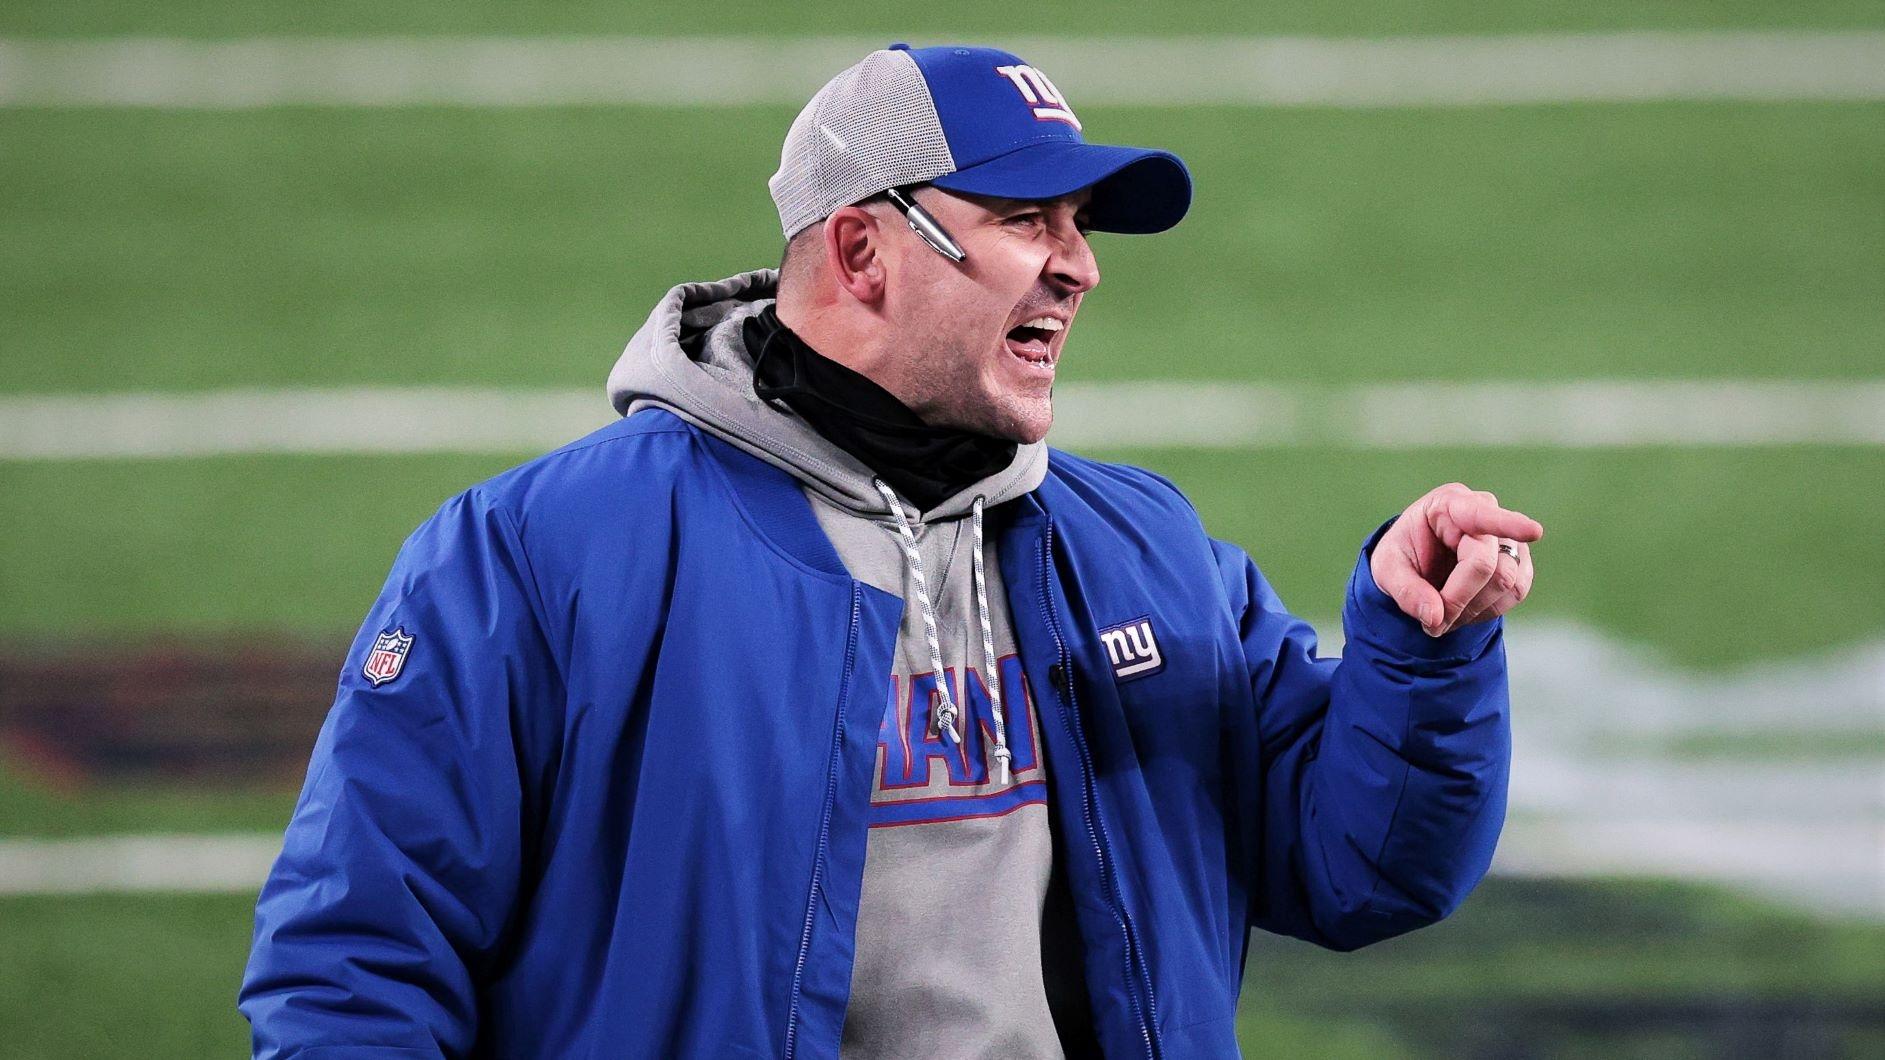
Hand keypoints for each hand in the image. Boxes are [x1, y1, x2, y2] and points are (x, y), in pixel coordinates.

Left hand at [1369, 483, 1543, 636]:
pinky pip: (1517, 591)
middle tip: (1433, 624)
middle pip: (1488, 565)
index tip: (1533, 531)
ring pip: (1507, 581)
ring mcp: (1506, 536)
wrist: (1417, 563)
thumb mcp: (1386, 570)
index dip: (1507, 524)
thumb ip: (1406, 592)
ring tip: (1445, 615)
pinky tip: (1466, 610)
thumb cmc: (1403, 557)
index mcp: (1448, 504)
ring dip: (1473, 609)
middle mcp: (1484, 513)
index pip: (1480, 515)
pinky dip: (1488, 610)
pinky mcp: (1519, 560)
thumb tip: (1435, 617)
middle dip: (1459, 601)